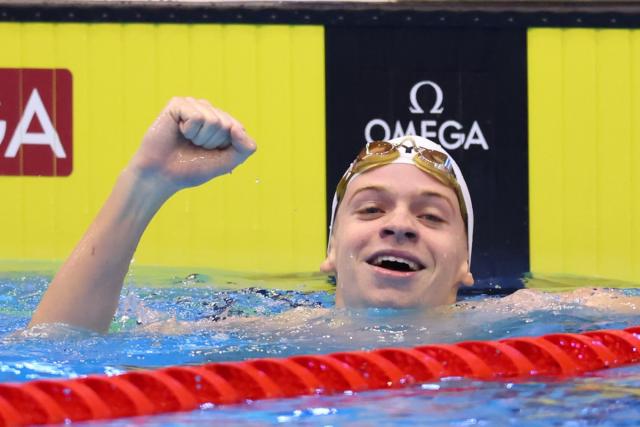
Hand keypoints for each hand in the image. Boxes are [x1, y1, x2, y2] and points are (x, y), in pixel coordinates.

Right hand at [130, 97, 256, 192]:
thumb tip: (239, 129)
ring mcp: (193, 104)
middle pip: (227, 124)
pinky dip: (189, 131)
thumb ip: (244, 148)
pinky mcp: (178, 103)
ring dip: (200, 138)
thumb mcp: (227, 162)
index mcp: (221, 122)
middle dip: (212, 142)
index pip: (239, 129)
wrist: (162, 175)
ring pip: (213, 120)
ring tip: (187, 140)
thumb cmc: (192, 168)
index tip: (210, 153)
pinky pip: (197, 117)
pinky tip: (179, 132)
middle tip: (195, 147)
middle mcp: (208, 110)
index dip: (225, 147)